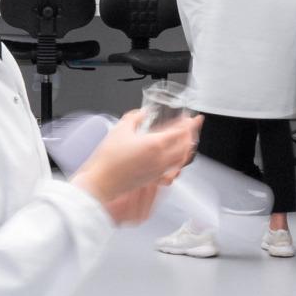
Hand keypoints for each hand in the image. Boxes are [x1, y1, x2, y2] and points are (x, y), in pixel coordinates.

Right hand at [75, 110, 199, 222]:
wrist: (102, 182)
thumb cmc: (108, 159)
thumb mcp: (120, 129)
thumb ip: (134, 117)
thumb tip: (142, 113)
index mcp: (155, 144)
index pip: (180, 132)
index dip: (189, 124)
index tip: (193, 119)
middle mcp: (161, 159)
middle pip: (185, 146)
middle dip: (191, 135)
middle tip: (191, 127)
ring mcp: (159, 170)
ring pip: (182, 159)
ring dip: (187, 149)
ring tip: (186, 142)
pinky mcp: (154, 179)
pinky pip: (173, 171)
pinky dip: (178, 164)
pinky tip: (175, 162)